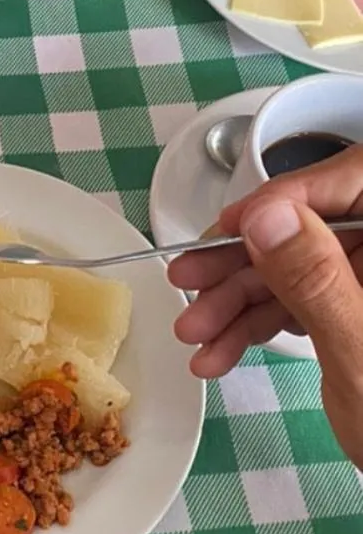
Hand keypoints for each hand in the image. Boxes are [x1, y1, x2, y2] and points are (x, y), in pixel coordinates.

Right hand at [169, 145, 362, 467]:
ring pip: (297, 268)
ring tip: (192, 332)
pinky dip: (256, 327)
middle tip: (187, 278)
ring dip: (238, 300)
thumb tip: (267, 215)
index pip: (354, 181)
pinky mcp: (358, 315)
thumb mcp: (359, 353)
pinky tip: (218, 353)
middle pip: (313, 227)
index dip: (289, 196)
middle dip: (245, 257)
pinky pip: (301, 303)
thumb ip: (315, 279)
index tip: (233, 227)